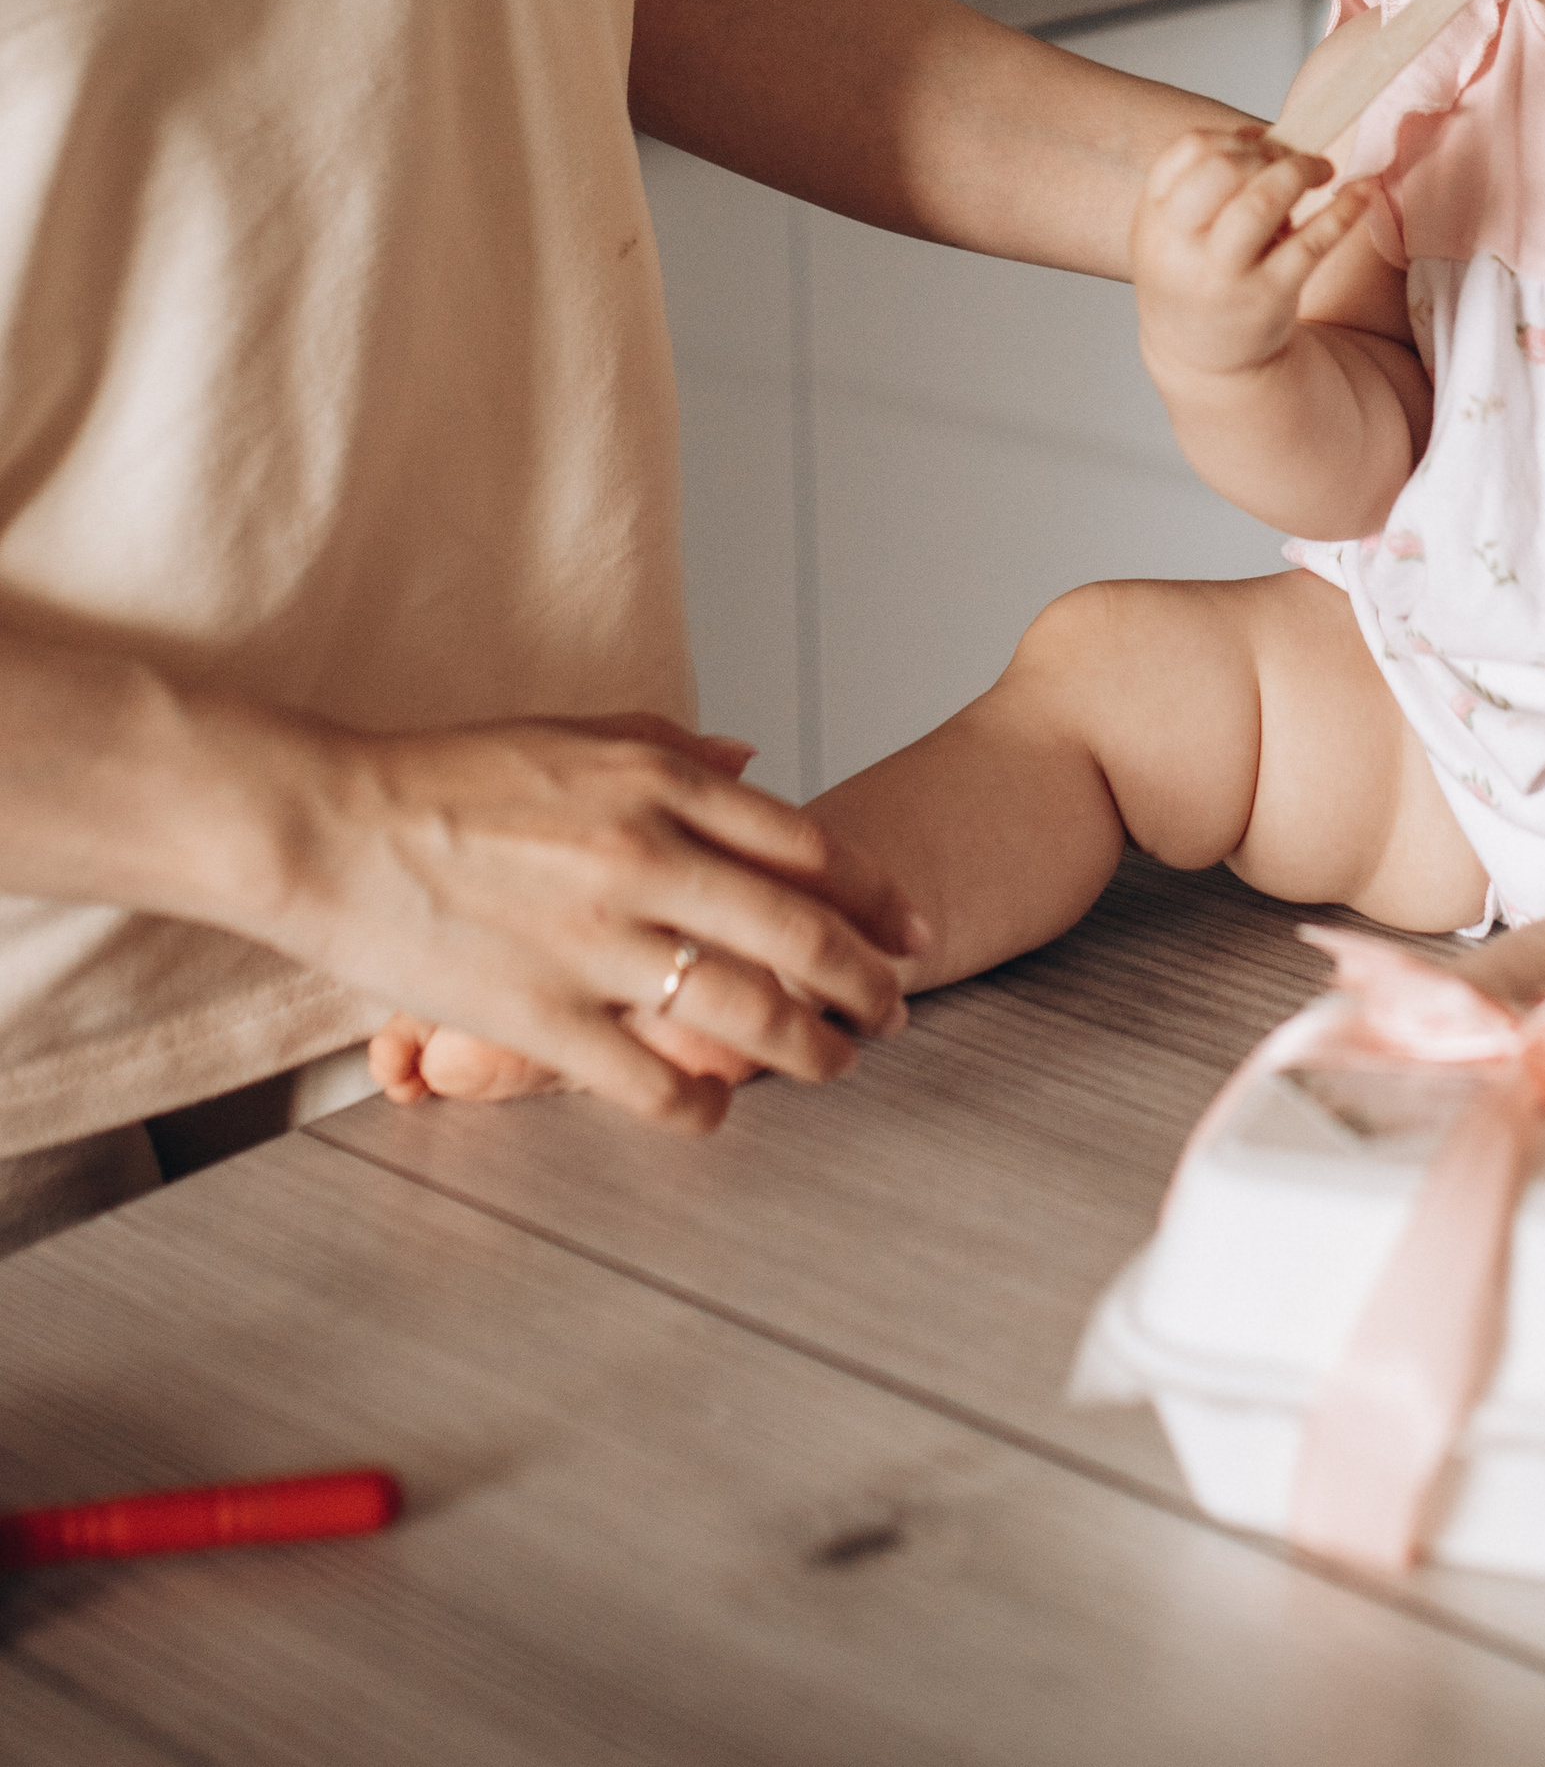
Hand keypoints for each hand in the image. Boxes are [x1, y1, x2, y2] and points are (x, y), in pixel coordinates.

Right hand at [274, 710, 926, 1133]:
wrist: (327, 824)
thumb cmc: (446, 777)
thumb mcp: (577, 735)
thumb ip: (675, 750)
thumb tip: (755, 761)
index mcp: (659, 786)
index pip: (810, 848)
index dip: (876, 898)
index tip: (910, 931)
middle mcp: (646, 860)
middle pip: (803, 935)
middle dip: (870, 985)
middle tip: (899, 1013)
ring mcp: (597, 943)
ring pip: (747, 1013)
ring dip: (812, 1051)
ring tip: (839, 1068)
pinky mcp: (541, 1017)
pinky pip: (650, 1080)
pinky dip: (700, 1106)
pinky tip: (717, 1115)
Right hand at [1130, 124, 1376, 387]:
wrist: (1203, 356)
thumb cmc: (1197, 274)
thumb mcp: (1176, 228)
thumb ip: (1206, 180)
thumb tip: (1267, 135)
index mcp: (1155, 219)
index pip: (1189, 149)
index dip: (1235, 135)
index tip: (1261, 143)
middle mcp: (1182, 248)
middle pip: (1222, 169)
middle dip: (1267, 151)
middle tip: (1293, 159)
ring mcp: (1226, 275)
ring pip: (1261, 202)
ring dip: (1299, 171)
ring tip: (1322, 169)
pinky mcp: (1270, 297)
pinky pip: (1312, 244)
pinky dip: (1343, 211)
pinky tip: (1362, 192)